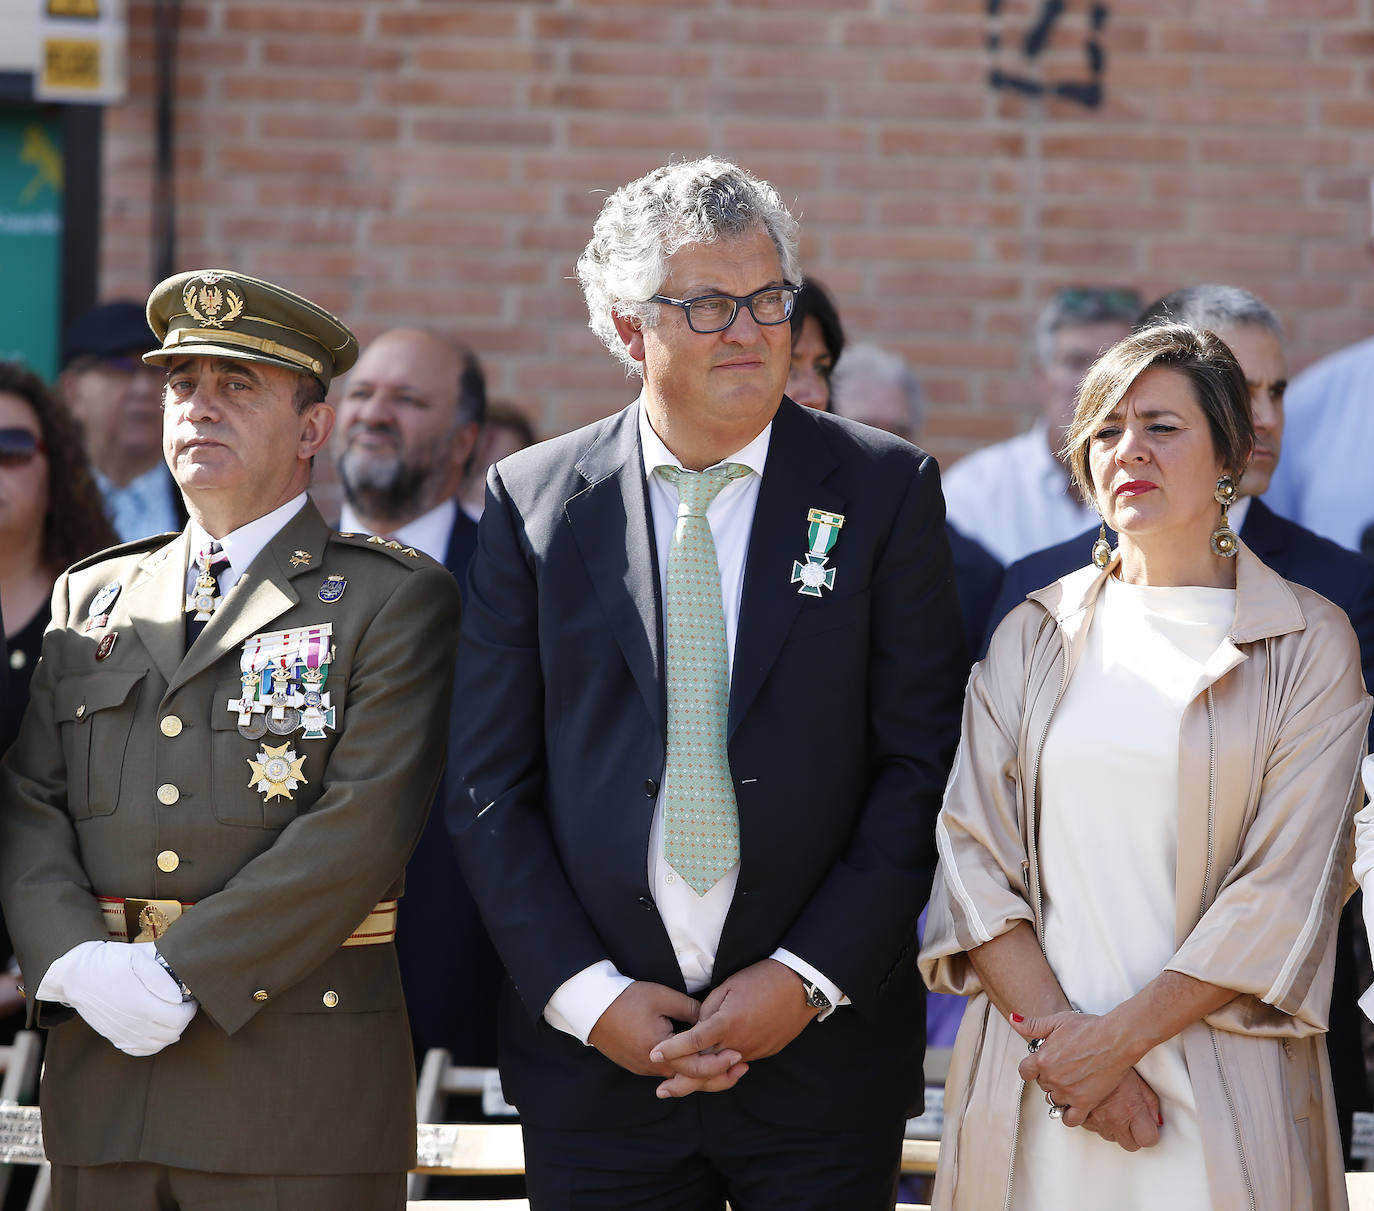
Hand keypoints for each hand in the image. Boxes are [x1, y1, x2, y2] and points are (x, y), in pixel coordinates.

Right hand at [43, 940, 195, 1055]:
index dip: (190, 1008)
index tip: (191, 997)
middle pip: (172, 1033)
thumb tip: (178, 996)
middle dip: (184, 1019)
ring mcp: (123, 1033)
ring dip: (171, 1031)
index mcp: (140, 1004)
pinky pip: (141, 1050)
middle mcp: (132, 1023)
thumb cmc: (108, 962)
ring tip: (172, 1014)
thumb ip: (160, 977)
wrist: (75, 976)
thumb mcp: (136, 958)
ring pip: (159, 1044)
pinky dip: (154, 1043)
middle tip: (184, 1005)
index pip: (179, 1018)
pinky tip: (156, 1028)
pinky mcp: (115, 1037)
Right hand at [587, 982, 735, 1083]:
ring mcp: (644, 1069)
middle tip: (740, 1068)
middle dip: (718, 1077)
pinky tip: (701, 1063)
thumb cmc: (628, 998)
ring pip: (680, 1079)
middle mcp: (653, 1067)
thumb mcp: (664, 998)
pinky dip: (687, 1072)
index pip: (697, 1067)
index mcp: (660, 1052)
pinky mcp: (639, 1065)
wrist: (592, 1005)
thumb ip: (691, 1010)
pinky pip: (668, 1074)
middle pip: (691, 1080)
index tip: (739, 1054)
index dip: (720, 1062)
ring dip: (703, 1075)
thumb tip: (712, 1019)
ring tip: (726, 1067)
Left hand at [649, 959, 815, 1098]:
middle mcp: (738, 1043)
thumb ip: (708, 1010)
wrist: (800, 985)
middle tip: (661, 1091)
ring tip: (681, 1084)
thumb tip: (698, 1027)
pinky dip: (723, 1068)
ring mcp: (753, 1050)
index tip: (653, 1055)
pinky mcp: (765, 1052)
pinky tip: (712, 1069)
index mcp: (726, 1023)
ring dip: (702, 1078)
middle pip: (705, 1069)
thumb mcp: (728, 986)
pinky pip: (739, 1063)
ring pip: (723, 1071)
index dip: (671, 1050)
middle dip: (681, 1083)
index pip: (692, 1042)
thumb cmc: (762, 979)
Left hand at [1011, 1009, 1130, 1127]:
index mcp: (1042, 1058)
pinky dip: (1069, 1115)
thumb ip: (1033, 1025)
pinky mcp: (1085, 1102)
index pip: (1025, 1071)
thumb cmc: (1089, 1028)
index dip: (1032, 1068)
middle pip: (1041, 1085)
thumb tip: (1013, 1019)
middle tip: (1063, 1068)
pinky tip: (1074, 1106)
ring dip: (1060, 1093)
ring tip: (1071, 1082)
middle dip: (1048, 1077)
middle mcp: (1052, 1078)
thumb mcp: (1057, 1021)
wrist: (1115, 1039)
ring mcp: (1068, 1092)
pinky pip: (1070, 1119)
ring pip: (1054, 1100)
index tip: (1040, 1065)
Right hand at [1081, 1069, 1161, 1151]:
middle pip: (1130, 1145)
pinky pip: (1093, 1129)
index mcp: (1131, 1109)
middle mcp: (1113, 1118)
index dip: (1149, 1133)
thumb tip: (1157, 1121)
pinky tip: (1097, 1107)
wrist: (1080, 1053)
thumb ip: (1150, 1103)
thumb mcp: (1137, 1078)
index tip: (1147, 1125)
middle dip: (1132, 1134)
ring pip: (1111, 1137)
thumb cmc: (1110, 1061)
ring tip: (1111, 1107)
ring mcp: (1095, 1120)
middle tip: (1129, 1116)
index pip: (1148, 1140)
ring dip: (1113, 1127)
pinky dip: (1096, 1122)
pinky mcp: (1079, 1118)